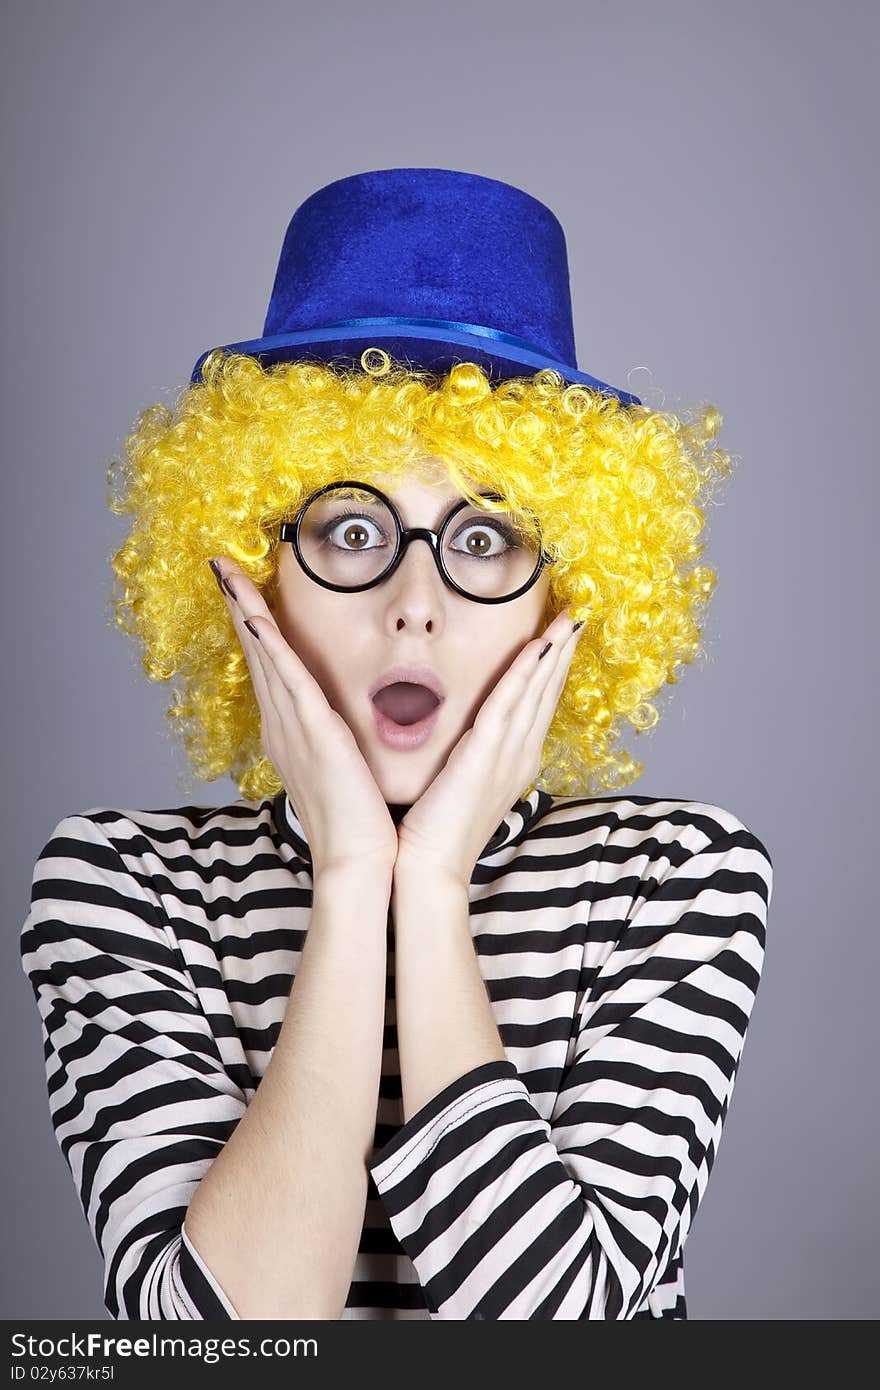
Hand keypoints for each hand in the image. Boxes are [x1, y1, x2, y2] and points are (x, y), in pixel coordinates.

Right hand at [209, 557, 398, 878]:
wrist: (359, 860)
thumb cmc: (358, 820)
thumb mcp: (345, 769)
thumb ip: (339, 740)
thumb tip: (346, 724)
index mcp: (291, 733)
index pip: (269, 669)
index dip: (253, 628)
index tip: (243, 593)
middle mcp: (282, 726)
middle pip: (257, 654)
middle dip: (239, 608)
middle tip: (222, 567)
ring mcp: (292, 727)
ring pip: (264, 658)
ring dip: (244, 613)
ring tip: (228, 574)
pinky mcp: (310, 731)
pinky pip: (285, 679)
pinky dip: (268, 646)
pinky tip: (255, 617)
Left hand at [394, 607, 585, 883]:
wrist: (427, 870)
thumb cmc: (436, 831)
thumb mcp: (461, 785)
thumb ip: (470, 755)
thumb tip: (466, 734)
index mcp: (514, 761)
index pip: (540, 703)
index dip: (553, 666)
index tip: (564, 633)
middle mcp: (519, 755)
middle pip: (547, 691)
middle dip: (564, 650)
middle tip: (580, 612)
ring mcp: (506, 756)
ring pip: (536, 691)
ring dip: (554, 651)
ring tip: (571, 617)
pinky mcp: (484, 756)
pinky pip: (508, 704)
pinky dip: (524, 673)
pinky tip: (537, 645)